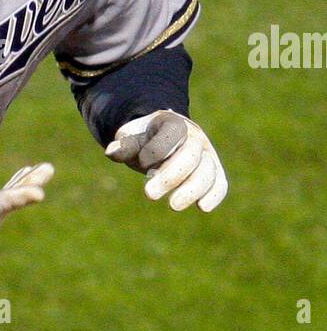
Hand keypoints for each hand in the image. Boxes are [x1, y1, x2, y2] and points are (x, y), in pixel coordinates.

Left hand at [105, 110, 226, 211]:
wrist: (163, 138)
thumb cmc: (144, 140)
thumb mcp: (131, 138)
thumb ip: (125, 145)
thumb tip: (111, 151)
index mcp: (174, 123)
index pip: (170, 136)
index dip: (154, 152)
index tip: (141, 163)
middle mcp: (195, 137)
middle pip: (190, 155)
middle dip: (170, 176)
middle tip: (149, 194)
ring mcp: (207, 154)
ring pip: (207, 170)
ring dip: (192, 190)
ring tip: (173, 206)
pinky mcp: (213, 171)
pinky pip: (219, 182)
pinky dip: (214, 194)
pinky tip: (203, 207)